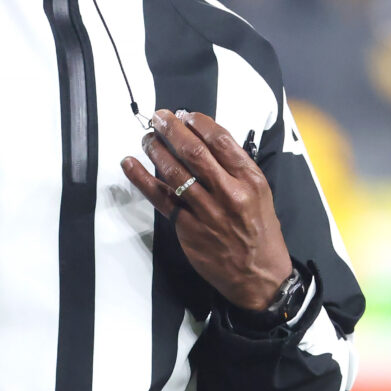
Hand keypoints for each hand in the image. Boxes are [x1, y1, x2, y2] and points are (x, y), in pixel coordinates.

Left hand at [121, 109, 292, 310]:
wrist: (259, 276)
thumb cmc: (260, 232)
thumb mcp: (260, 193)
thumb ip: (236, 169)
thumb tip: (205, 142)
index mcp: (249, 179)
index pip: (220, 140)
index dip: (198, 122)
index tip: (185, 115)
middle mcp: (229, 192)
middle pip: (194, 151)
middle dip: (172, 129)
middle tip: (159, 117)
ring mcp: (206, 211)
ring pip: (174, 172)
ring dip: (155, 149)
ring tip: (147, 137)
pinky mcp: (187, 228)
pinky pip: (160, 198)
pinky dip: (142, 179)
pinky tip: (130, 164)